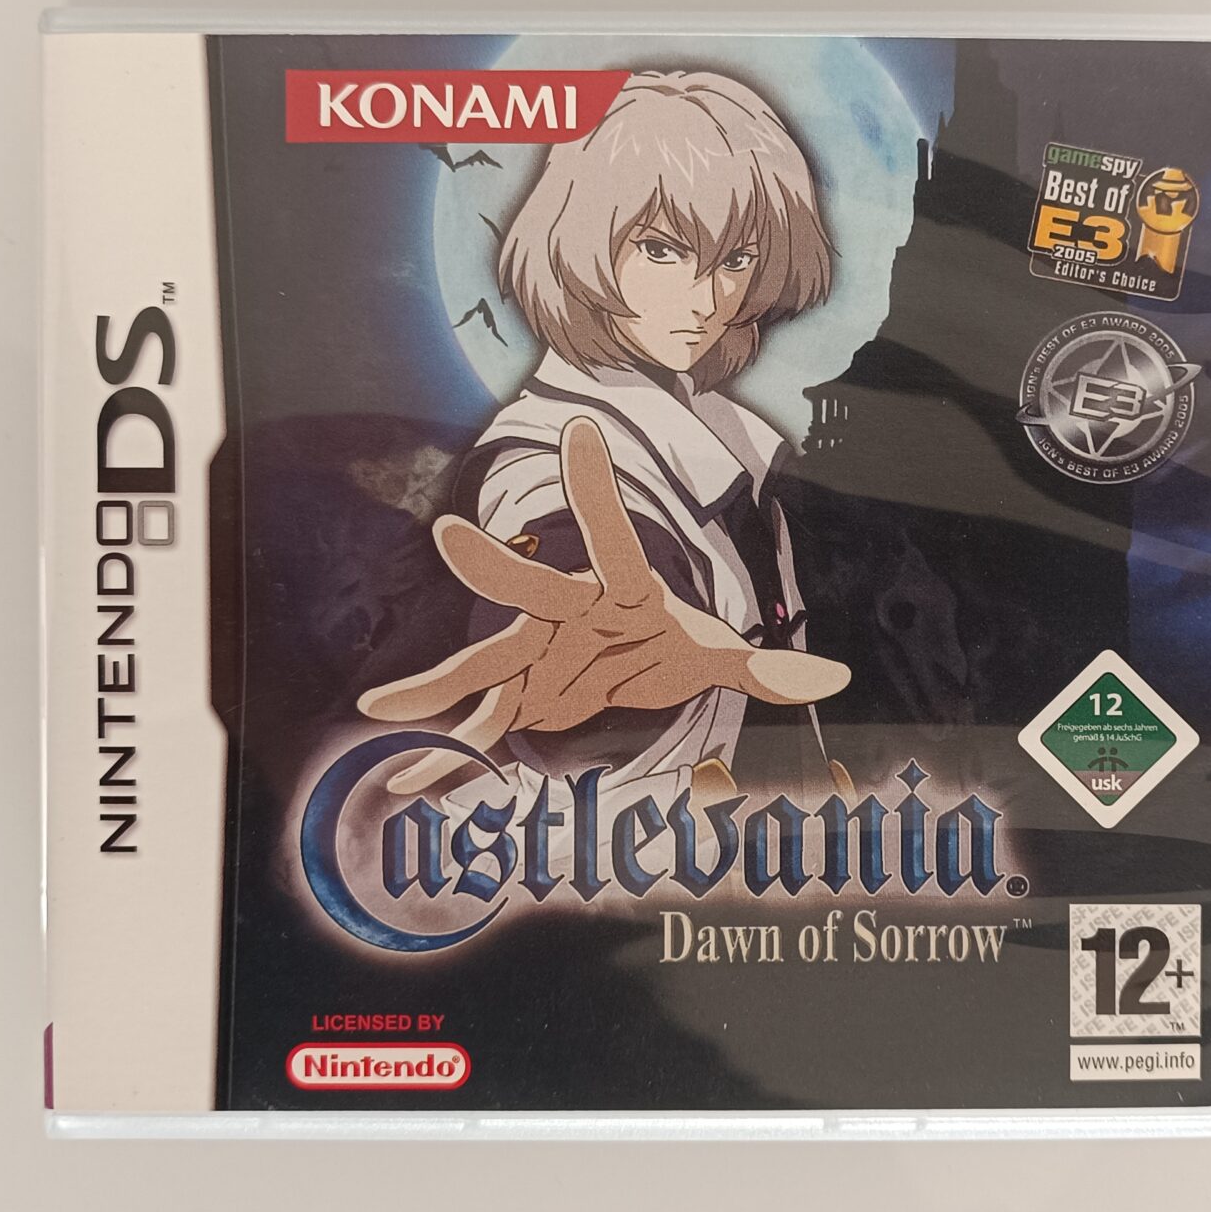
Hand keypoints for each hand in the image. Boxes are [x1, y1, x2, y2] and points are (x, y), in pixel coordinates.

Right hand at [359, 417, 847, 795]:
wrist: (607, 655)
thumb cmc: (657, 640)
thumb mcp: (709, 656)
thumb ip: (761, 666)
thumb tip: (831, 673)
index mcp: (619, 590)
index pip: (615, 537)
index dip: (596, 489)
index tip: (581, 431)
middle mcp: (563, 612)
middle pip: (529, 588)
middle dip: (492, 567)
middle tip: (448, 537)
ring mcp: (529, 653)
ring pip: (480, 666)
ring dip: (433, 687)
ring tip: (378, 709)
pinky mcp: (512, 694)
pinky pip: (474, 726)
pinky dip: (442, 758)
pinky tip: (404, 780)